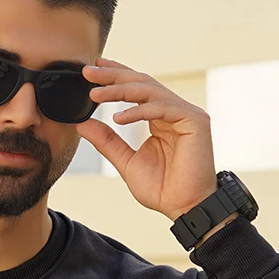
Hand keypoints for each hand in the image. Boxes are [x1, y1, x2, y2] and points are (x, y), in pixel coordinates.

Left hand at [77, 57, 232, 229]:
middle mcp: (173, 110)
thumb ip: (108, 141)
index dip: (114, 76)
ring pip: (149, 90)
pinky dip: (139, 111)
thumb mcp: (126, 162)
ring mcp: (185, 113)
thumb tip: (83, 124)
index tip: (91, 71)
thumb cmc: (162, 189)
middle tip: (89, 71)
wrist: (184, 207)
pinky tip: (118, 117)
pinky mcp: (195, 120)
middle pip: (141, 82)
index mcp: (159, 117)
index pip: (136, 88)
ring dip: (120, 90)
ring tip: (96, 94)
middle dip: (113, 76)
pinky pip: (163, 107)